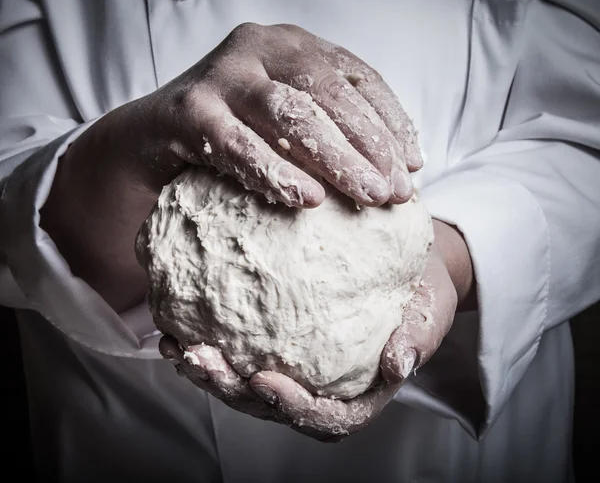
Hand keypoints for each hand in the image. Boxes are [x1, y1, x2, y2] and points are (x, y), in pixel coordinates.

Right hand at [108, 23, 421, 204]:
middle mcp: (258, 47)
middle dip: (368, 144)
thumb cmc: (232, 130)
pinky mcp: (188, 109)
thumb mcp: (285, 120)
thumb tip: (394, 170)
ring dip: (334, 159)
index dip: (389, 120)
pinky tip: (307, 199)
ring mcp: (221, 74)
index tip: (413, 164)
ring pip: (289, 114)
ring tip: (367, 197)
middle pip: (326, 93)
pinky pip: (238, 145)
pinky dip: (274, 172)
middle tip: (395, 192)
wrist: (153, 135)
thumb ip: (330, 129)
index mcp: (291, 45)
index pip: (354, 77)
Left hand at [160, 242, 458, 442]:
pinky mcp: (277, 344)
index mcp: (359, 394)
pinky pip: (240, 353)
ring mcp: (295, 369)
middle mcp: (321, 389)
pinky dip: (210, 344)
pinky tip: (182, 324)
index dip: (292, 408)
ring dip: (208, 373)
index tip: (265, 381)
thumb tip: (399, 363)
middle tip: (198, 360)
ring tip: (177, 346)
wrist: (408, 270)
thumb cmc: (422, 294)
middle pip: (271, 406)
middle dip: (231, 391)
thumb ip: (419, 336)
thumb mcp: (432, 311)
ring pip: (245, 386)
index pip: (325, 418)